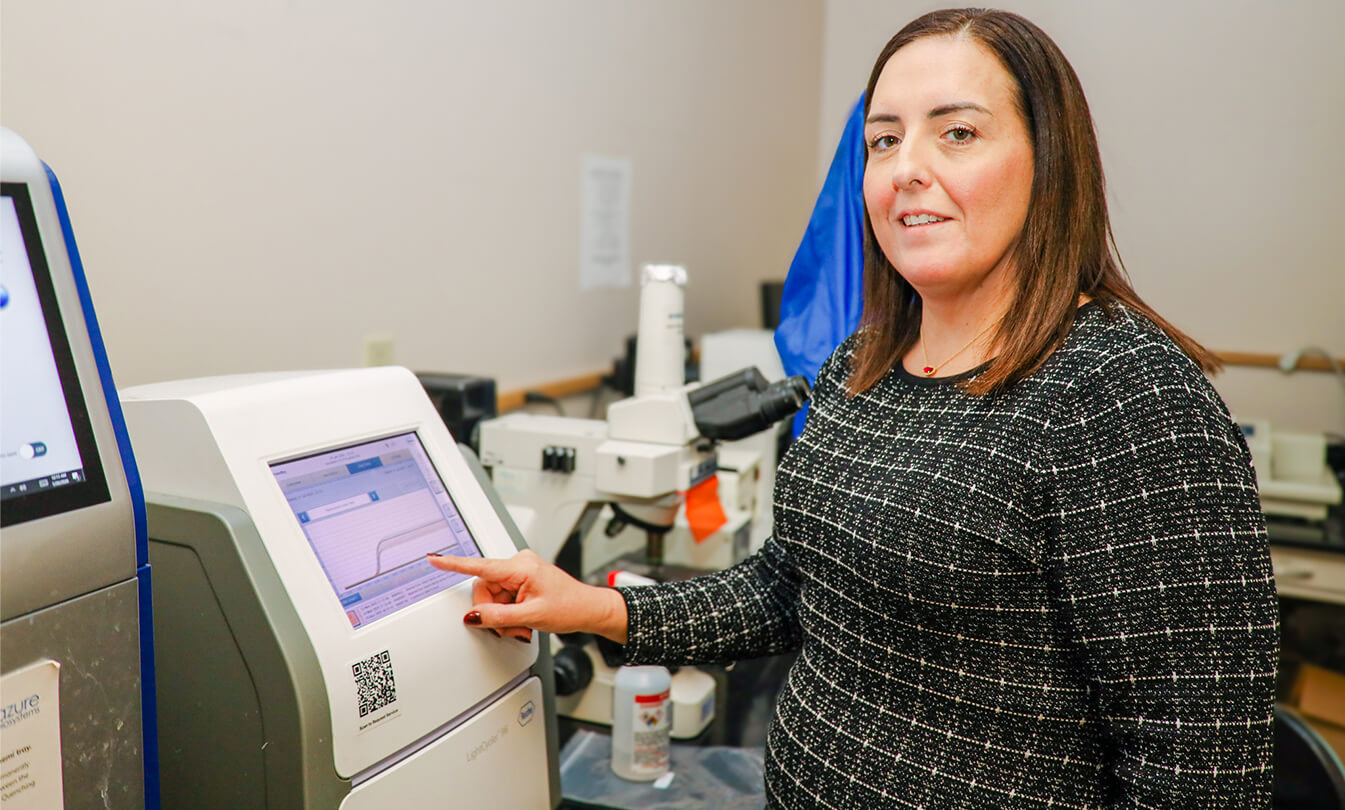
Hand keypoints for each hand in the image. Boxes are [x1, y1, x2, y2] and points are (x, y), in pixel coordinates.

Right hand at [427, 549, 627, 644]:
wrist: (589, 609)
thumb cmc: (570, 607)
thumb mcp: (531, 617)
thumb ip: (498, 617)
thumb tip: (474, 616)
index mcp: (521, 567)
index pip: (480, 566)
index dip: (454, 564)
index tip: (434, 559)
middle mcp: (519, 564)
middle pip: (485, 589)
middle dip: (493, 611)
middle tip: (510, 627)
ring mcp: (521, 572)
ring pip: (493, 596)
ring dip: (503, 616)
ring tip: (522, 625)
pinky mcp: (523, 580)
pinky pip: (503, 597)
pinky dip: (509, 613)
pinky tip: (523, 620)